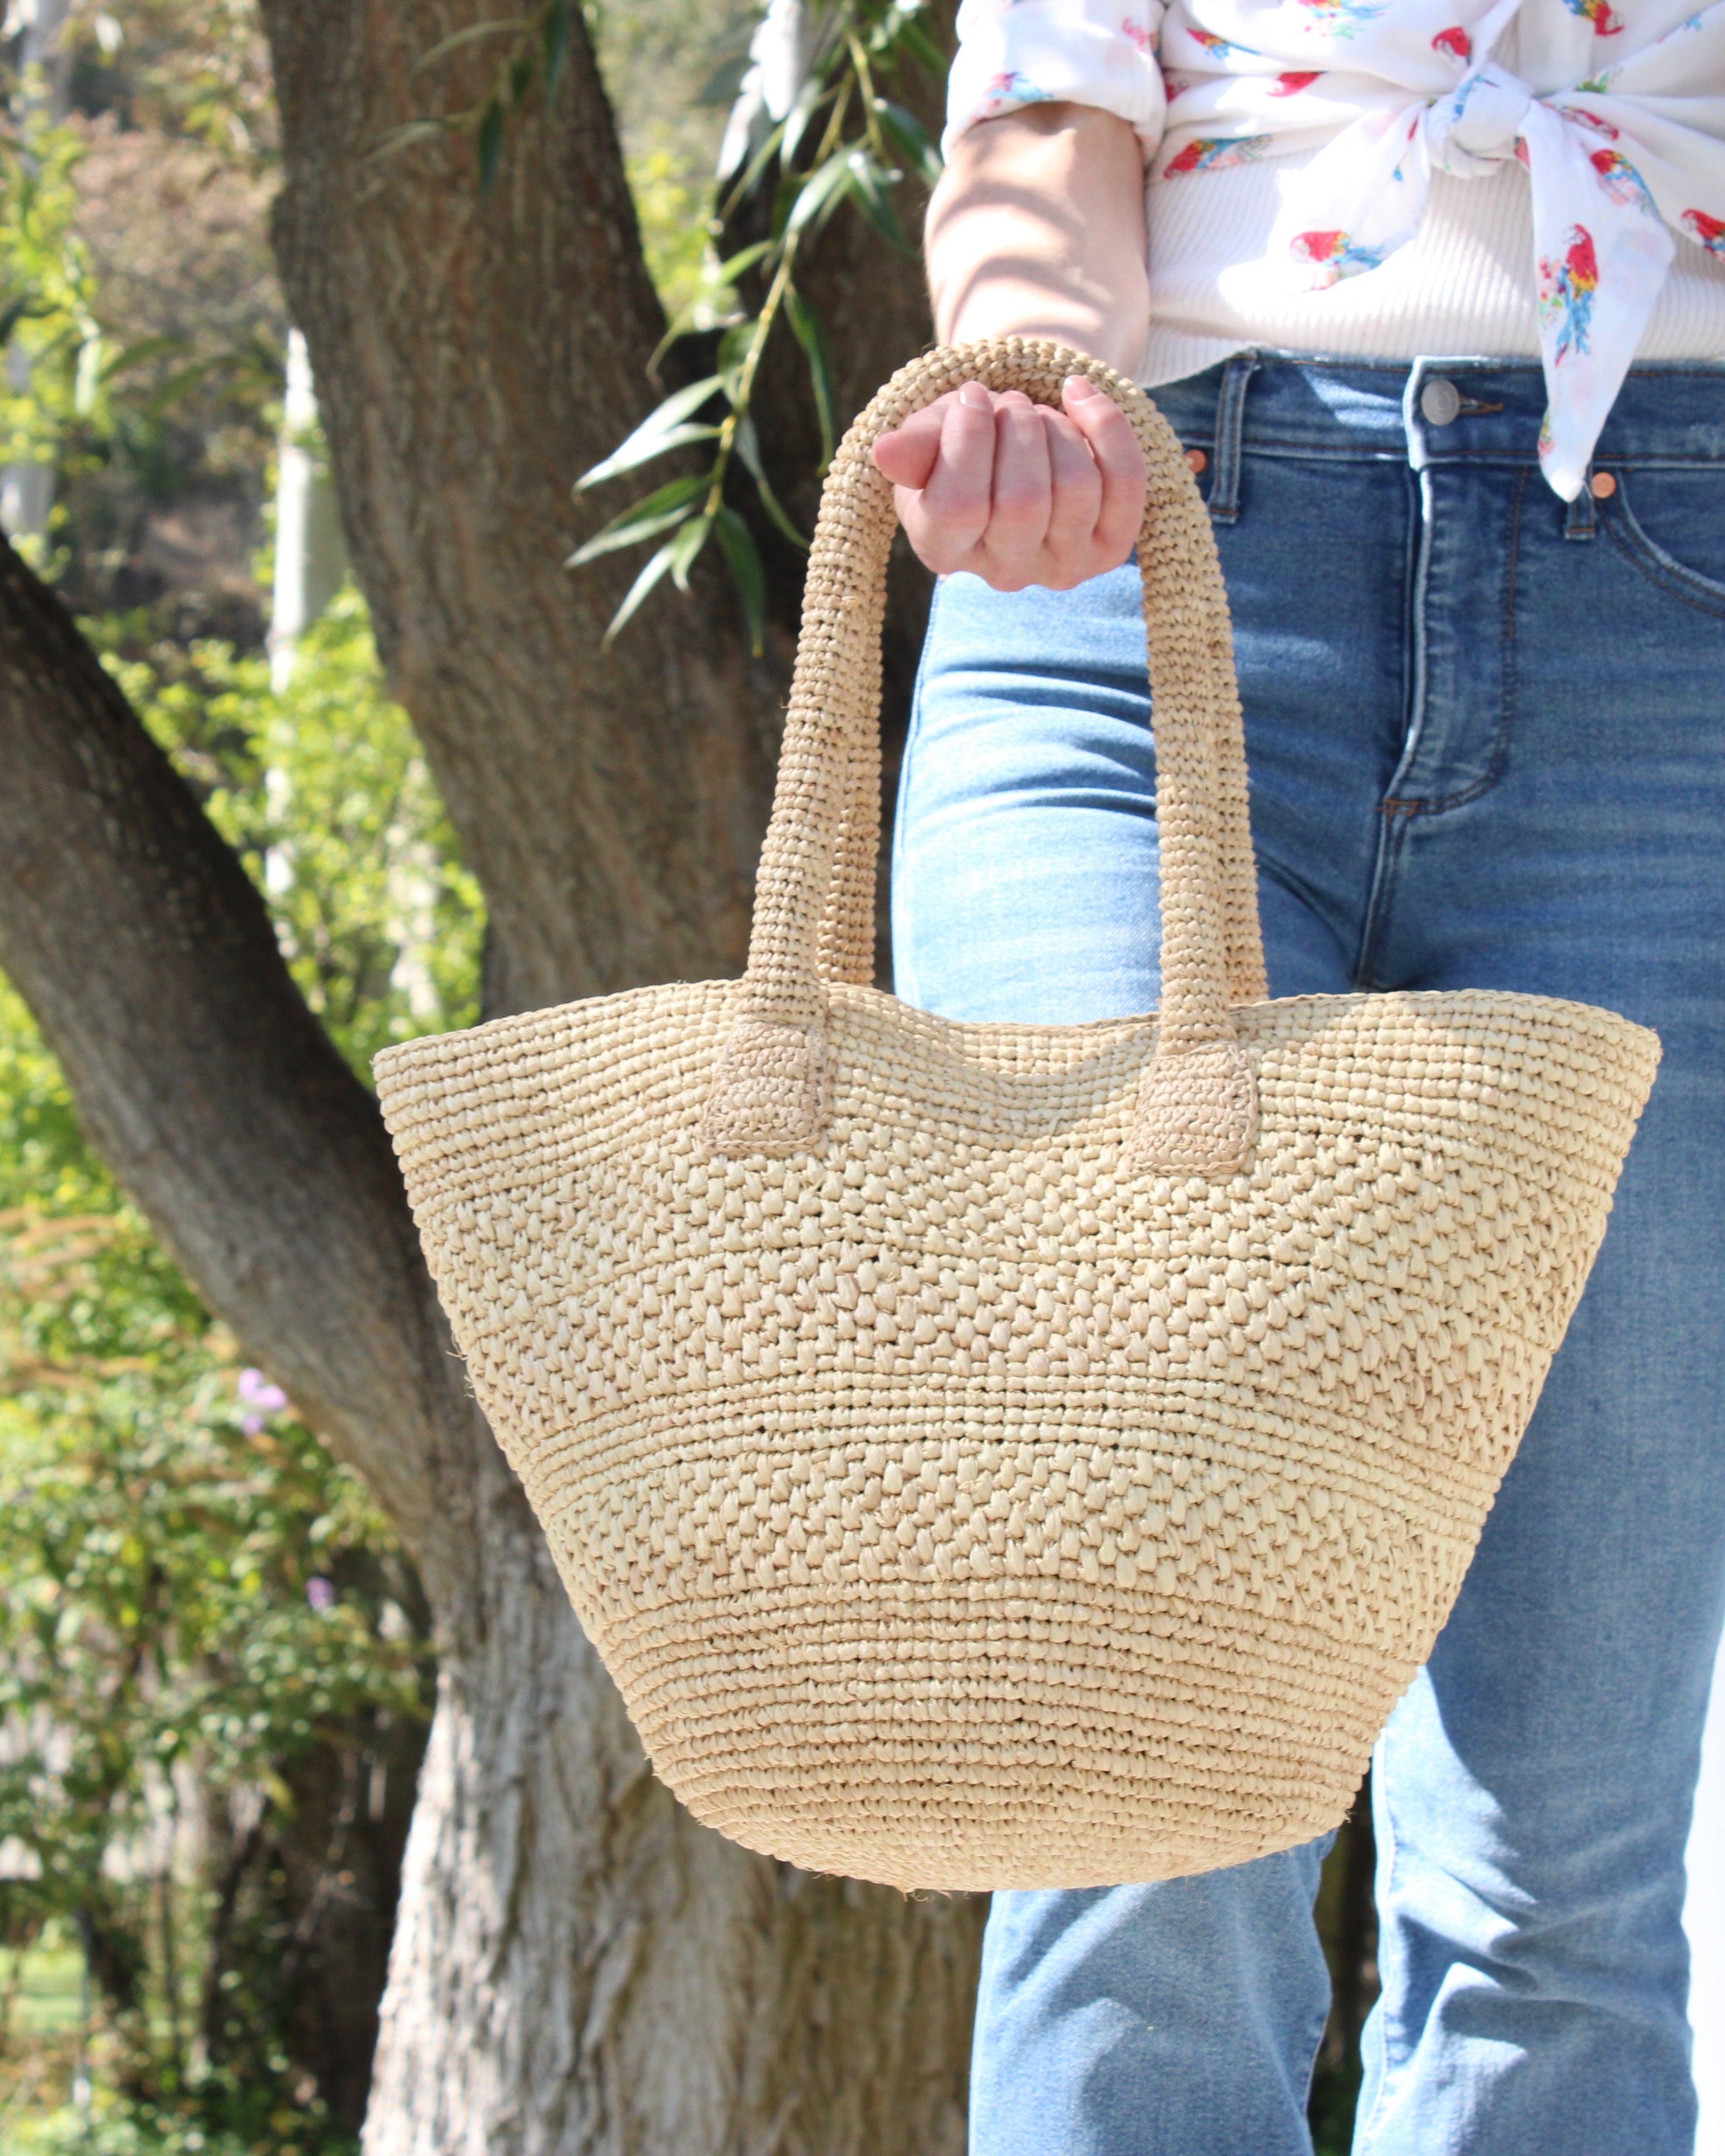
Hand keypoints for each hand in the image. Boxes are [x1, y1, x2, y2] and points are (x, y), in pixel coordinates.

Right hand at [872, 375, 1145, 591]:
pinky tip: (1078, 396)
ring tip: (1038, 415)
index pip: (960, 507)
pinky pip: (1125, 484)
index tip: (969, 398)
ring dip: (1058, 428)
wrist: (1013, 453)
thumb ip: (914, 446)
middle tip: (1007, 406)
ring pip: (1076, 488)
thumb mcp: (930, 439)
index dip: (968, 439)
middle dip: (1018, 429)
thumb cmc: (960, 446)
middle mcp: (1004, 573)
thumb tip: (886, 451)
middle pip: (1024, 500)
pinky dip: (1106, 427)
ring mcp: (1061, 567)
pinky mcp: (1109, 550)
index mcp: (944, 549)